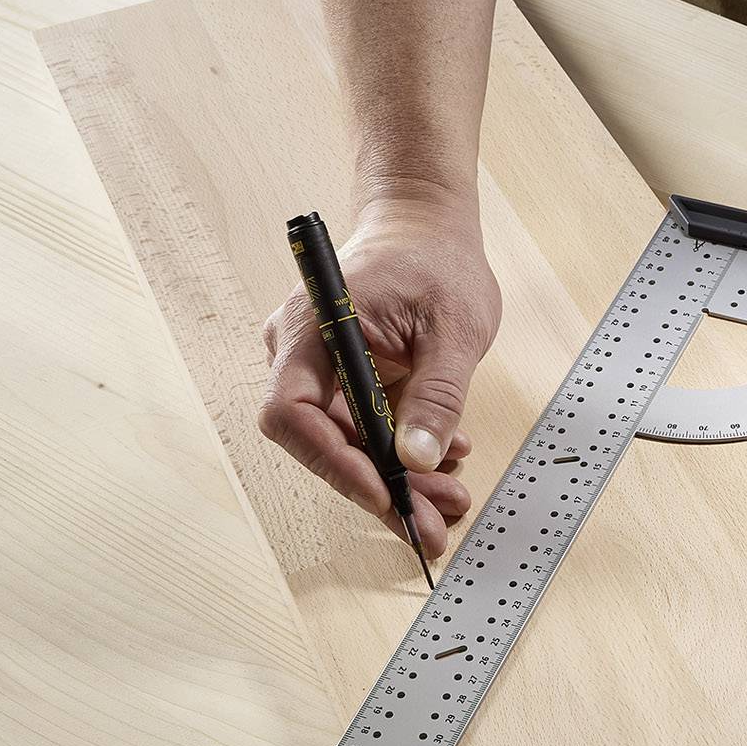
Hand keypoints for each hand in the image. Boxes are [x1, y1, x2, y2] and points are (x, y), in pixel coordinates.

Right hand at [259, 185, 502, 555]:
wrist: (426, 224)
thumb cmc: (436, 258)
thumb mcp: (454, 327)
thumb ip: (436, 394)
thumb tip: (417, 459)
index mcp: (314, 327)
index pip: (292, 412)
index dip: (332, 462)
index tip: (383, 494)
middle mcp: (302, 352)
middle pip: (322, 440)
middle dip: (379, 485)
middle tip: (433, 521)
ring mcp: (320, 368)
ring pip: (347, 443)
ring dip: (398, 477)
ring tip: (451, 496)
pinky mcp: (344, 380)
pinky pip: (363, 429)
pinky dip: (402, 452)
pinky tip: (443, 459)